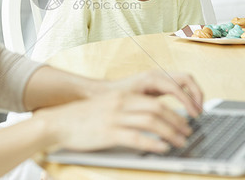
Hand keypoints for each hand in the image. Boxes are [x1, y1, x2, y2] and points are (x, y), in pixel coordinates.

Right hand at [35, 90, 192, 152]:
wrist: (57, 123)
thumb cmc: (81, 118)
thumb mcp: (106, 107)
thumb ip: (125, 110)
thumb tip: (148, 120)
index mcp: (121, 97)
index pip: (155, 101)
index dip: (174, 111)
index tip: (184, 121)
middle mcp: (120, 104)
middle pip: (157, 110)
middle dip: (177, 122)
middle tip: (187, 132)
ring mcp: (114, 118)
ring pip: (151, 122)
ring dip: (170, 133)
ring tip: (180, 142)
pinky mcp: (108, 133)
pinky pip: (137, 138)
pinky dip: (153, 144)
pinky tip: (162, 149)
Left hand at [105, 70, 203, 116]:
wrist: (105, 92)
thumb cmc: (115, 98)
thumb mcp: (131, 104)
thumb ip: (148, 109)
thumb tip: (163, 119)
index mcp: (151, 78)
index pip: (177, 87)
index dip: (188, 101)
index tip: (194, 115)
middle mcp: (158, 74)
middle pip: (186, 78)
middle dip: (196, 94)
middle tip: (199, 111)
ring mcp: (160, 77)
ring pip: (186, 80)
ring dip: (194, 94)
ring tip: (197, 111)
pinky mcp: (160, 83)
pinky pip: (180, 85)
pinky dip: (188, 95)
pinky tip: (189, 108)